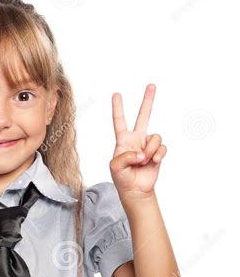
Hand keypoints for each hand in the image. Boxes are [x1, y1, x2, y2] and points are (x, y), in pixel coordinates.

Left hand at [109, 84, 166, 199]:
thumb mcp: (115, 167)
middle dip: (148, 101)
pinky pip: (162, 147)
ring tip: (144, 161)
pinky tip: (153, 162)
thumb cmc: (122, 179)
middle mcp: (136, 139)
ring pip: (155, 137)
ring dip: (150, 151)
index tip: (116, 94)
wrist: (136, 191)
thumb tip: (143, 153)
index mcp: (123, 140)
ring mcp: (148, 145)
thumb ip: (126, 156)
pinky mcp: (158, 152)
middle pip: (143, 116)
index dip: (118, 108)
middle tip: (152, 85)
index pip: (119, 121)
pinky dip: (158, 155)